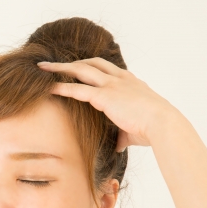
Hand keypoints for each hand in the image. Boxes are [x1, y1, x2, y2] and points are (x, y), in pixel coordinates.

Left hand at [37, 58, 179, 151]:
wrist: (164, 125)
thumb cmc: (154, 129)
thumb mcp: (137, 129)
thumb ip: (124, 134)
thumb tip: (119, 146)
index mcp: (130, 82)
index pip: (106, 68)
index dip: (90, 67)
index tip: (76, 68)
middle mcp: (120, 79)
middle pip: (91, 62)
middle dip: (71, 62)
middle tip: (53, 63)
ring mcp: (112, 85)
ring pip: (81, 69)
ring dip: (60, 68)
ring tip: (42, 68)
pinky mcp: (104, 96)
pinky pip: (78, 89)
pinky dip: (62, 87)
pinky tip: (49, 87)